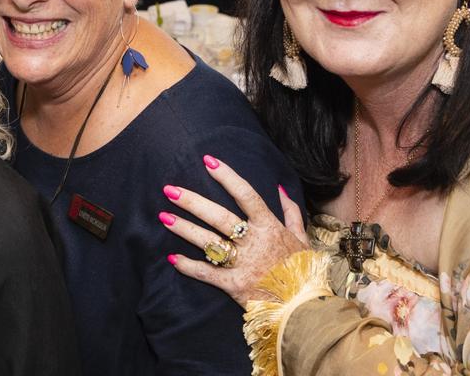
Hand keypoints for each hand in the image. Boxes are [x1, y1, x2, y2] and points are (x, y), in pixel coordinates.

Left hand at [160, 156, 307, 307]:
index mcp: (270, 227)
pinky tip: (172, 258)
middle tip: (169, 189)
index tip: (208, 162)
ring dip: (184, 228)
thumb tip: (279, 187)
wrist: (305, 307)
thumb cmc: (303, 271)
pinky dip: (189, 266)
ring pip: (209, 241)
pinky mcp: (234, 285)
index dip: (227, 177)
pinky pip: (207, 273)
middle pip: (219, 216)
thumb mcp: (302, 238)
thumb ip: (291, 212)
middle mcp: (254, 242)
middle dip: (192, 202)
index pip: (246, 195)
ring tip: (163, 216)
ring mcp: (243, 264)